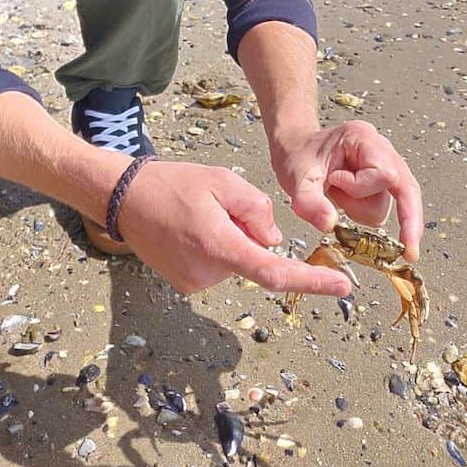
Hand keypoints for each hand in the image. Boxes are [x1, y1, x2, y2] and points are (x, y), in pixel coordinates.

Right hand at [116, 160, 355, 296]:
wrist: (123, 198)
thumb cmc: (171, 183)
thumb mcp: (222, 180)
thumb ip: (256, 208)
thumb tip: (274, 240)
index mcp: (220, 246)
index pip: (275, 272)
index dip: (312, 281)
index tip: (343, 286)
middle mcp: (209, 274)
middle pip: (255, 256)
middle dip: (251, 231)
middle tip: (222, 204)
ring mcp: (195, 283)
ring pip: (237, 260)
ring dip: (232, 238)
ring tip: (200, 212)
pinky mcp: (186, 283)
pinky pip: (219, 264)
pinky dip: (217, 245)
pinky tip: (192, 226)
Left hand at [271, 120, 422, 261]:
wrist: (294, 150)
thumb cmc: (297, 155)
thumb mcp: (297, 177)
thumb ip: (311, 201)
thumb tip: (329, 224)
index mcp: (363, 138)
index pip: (385, 172)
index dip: (362, 188)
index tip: (334, 184)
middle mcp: (380, 149)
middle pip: (406, 188)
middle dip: (407, 220)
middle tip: (410, 251)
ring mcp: (382, 165)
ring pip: (390, 203)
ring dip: (361, 210)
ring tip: (335, 195)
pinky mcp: (378, 182)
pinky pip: (383, 207)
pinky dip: (364, 213)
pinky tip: (344, 202)